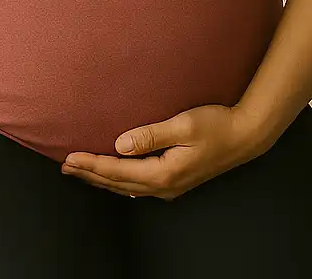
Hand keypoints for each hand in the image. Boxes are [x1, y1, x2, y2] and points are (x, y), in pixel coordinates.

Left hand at [61, 104, 265, 198]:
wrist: (245, 136)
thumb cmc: (217, 126)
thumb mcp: (183, 125)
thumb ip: (150, 135)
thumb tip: (120, 144)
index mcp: (162, 173)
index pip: (116, 170)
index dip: (91, 165)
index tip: (69, 158)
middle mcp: (164, 186)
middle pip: (117, 183)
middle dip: (90, 174)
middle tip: (66, 166)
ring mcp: (171, 187)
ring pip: (127, 187)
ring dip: (103, 179)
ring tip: (82, 172)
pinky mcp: (176, 181)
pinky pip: (139, 186)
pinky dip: (120, 181)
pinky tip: (116, 179)